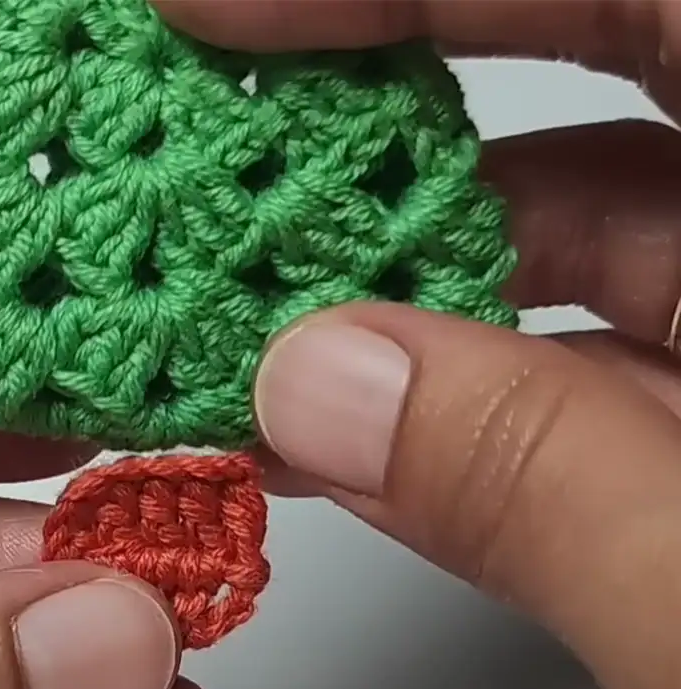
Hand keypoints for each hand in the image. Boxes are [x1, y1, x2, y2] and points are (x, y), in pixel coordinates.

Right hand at [152, 0, 680, 688]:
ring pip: (599, 246)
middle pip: (596, 104)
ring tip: (260, 338)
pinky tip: (374, 435)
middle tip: (224, 166)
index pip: (629, 0)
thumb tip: (321, 384)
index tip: (210, 12)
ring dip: (421, 295)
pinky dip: (494, 386)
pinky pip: (622, 352)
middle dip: (395, 142)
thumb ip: (547, 488)